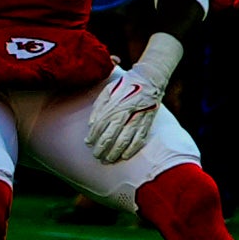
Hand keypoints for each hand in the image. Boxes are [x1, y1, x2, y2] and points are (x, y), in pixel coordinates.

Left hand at [86, 33, 181, 164]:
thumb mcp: (108, 90)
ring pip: (125, 139)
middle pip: (112, 134)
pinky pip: (140, 139)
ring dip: (115, 152)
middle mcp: (126, 112)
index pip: (101, 124)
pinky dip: (132, 149)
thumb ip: (99, 106)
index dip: (93, 135)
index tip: (88, 143)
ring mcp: (138, 118)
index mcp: (114, 104)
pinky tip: (124, 156)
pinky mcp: (148, 122)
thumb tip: (91, 124)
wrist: (150, 79)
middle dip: (102, 147)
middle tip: (96, 156)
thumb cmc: (125, 85)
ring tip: (108, 160)